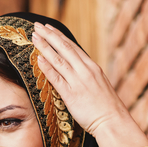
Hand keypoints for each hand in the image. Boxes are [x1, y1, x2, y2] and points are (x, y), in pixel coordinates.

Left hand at [32, 23, 147, 146]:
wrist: (113, 121)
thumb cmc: (106, 106)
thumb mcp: (98, 84)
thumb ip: (87, 75)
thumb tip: (75, 69)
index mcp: (92, 67)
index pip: (72, 47)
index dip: (58, 36)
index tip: (48, 27)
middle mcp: (85, 70)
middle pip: (64, 48)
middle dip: (49, 35)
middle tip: (37, 26)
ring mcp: (78, 82)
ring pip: (59, 60)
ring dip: (45, 47)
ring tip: (34, 37)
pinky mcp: (72, 95)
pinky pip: (57, 78)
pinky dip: (47, 67)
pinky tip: (38, 58)